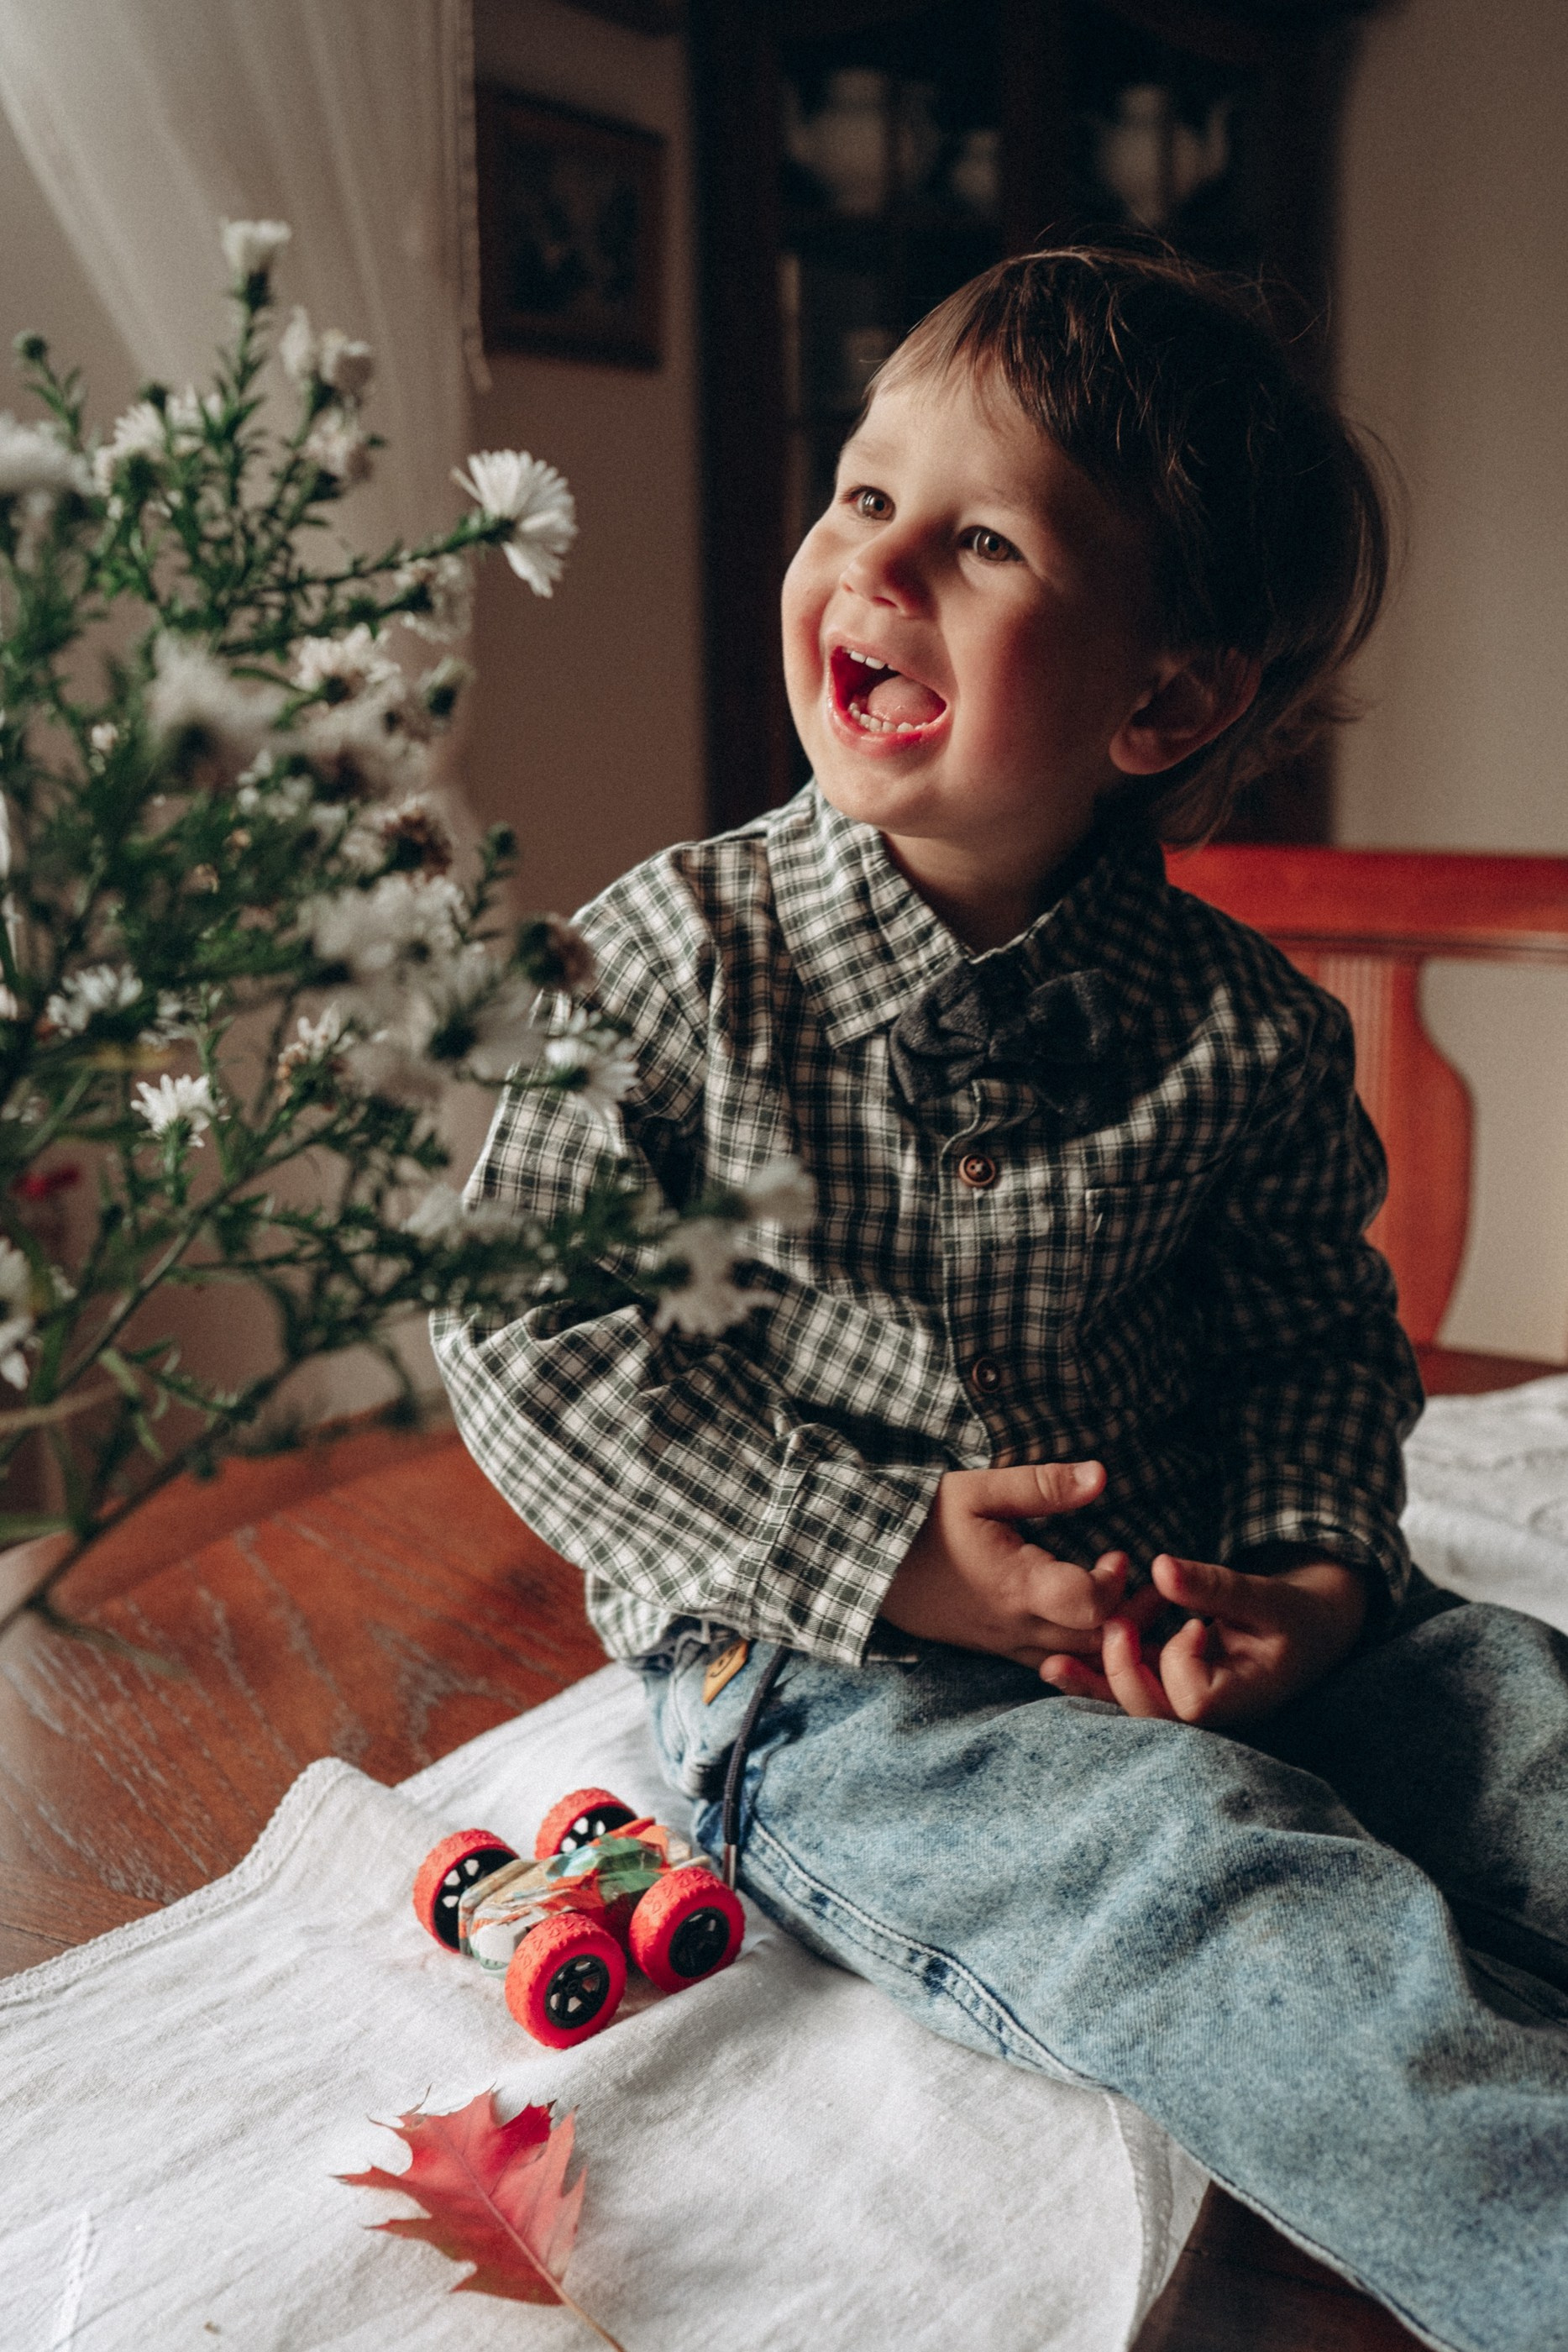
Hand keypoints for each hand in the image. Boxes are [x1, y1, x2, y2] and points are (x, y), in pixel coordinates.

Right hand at [881, 1462, 1161, 1667]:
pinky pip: (1055, 1668)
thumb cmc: (921, 1522)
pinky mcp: (998, 1650)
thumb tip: (1100, 1475)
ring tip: (1133, 1608)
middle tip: (1149, 1586)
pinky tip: (1098, 1633)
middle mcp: (1016, 1626)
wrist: (867, 1564)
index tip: (1115, 1554)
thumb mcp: (977, 1489)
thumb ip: (1042, 1485)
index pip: (1091, 1604)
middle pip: (1098, 1643)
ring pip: (1080, 1664)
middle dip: (1133, 1617)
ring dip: (1114, 1640)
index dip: (1116, 1582)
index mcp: (1016, 1586)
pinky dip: (1085, 1657)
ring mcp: (1006, 1645)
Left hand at [1039, 1551, 1366, 1725]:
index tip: (1191, 1624)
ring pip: (1135, 1706)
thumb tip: (1162, 1567)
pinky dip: (1099, 1673)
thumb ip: (1216, 1586)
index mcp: (1245, 1697)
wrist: (1312, 1628)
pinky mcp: (1173, 1687)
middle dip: (1121, 1674)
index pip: (1194, 1701)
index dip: (1180, 1663)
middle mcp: (1214, 1712)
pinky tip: (1058, 1663)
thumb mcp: (1267, 1595)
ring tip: (1049, 1664)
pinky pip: (1132, 1688)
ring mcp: (1191, 1703)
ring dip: (1094, 1683)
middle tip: (1113, 1625)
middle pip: (1156, 1713)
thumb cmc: (1298, 1613)